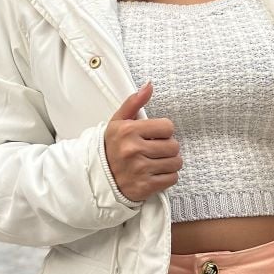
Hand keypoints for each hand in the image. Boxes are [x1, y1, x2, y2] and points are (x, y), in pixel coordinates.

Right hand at [104, 81, 181, 201]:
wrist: (97, 177)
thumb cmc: (111, 147)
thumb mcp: (118, 121)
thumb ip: (134, 102)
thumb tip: (149, 85)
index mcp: (128, 131)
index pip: (167, 127)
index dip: (164, 131)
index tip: (155, 135)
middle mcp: (134, 150)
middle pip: (174, 146)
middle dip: (168, 147)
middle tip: (156, 149)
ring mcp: (139, 170)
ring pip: (176, 163)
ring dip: (170, 162)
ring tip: (156, 160)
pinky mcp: (144, 187)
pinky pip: (172, 179)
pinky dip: (167, 176)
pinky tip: (155, 173)